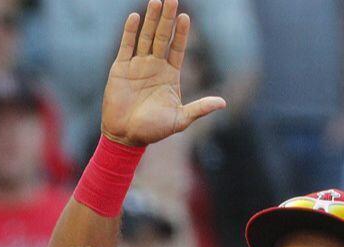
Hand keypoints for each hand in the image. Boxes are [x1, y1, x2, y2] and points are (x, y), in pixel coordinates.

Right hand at [100, 0, 225, 147]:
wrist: (125, 137)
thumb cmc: (153, 131)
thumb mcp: (180, 120)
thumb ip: (199, 108)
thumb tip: (223, 103)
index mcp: (170, 75)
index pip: (178, 48)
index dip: (182, 33)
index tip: (185, 17)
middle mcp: (154, 67)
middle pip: (162, 37)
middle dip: (167, 19)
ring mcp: (137, 66)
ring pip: (146, 37)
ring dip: (151, 20)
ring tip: (156, 1)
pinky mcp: (120, 69)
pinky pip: (126, 46)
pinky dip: (130, 32)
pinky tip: (135, 17)